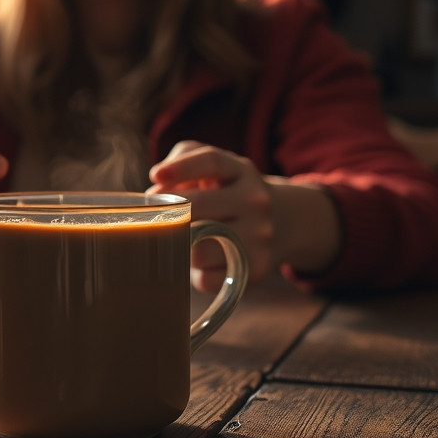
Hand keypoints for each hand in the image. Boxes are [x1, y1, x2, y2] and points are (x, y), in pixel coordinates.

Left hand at [147, 140, 276, 292]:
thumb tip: (157, 187)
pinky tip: (195, 261)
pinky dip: (192, 272)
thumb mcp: (215, 166)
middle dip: (168, 213)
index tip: (155, 175)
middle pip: (198, 207)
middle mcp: (255, 202)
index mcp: (241, 172)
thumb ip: (183, 160)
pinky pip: (207, 278)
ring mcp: (259, 237)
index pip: (212, 162)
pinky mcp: (255, 268)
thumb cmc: (229, 191)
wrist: (282, 220)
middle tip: (154, 218)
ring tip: (176, 240)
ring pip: (199, 250)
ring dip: (178, 246)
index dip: (181, 167)